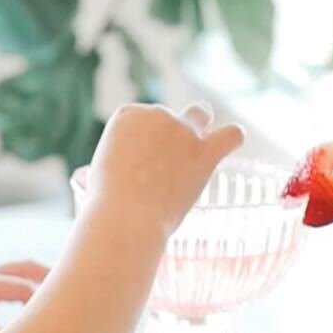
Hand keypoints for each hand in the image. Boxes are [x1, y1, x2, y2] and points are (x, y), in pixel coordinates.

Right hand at [87, 101, 245, 240]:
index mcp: (128, 115)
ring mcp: (183, 130)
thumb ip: (115, 163)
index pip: (141, 117)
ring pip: (201, 115)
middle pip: (168, 117)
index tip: (137, 164)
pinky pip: (231, 134)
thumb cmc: (107, 203)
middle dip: (166, 137)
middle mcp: (157, 115)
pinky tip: (230, 145)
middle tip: (160, 170)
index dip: (143, 140)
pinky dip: (232, 138)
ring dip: (200, 127)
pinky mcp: (205, 152)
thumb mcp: (100, 171)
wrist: (125, 217)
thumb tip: (116, 174)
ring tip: (194, 154)